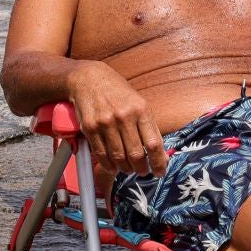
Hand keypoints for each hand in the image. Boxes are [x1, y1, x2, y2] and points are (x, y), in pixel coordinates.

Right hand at [66, 60, 167, 175]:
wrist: (89, 79)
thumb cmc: (118, 93)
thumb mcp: (139, 104)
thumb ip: (149, 128)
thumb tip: (161, 155)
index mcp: (141, 110)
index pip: (154, 144)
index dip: (158, 162)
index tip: (160, 172)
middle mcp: (124, 116)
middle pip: (136, 154)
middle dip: (141, 169)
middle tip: (142, 172)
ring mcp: (106, 122)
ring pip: (119, 157)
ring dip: (125, 169)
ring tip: (128, 169)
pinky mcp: (90, 128)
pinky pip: (101, 154)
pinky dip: (109, 165)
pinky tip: (114, 166)